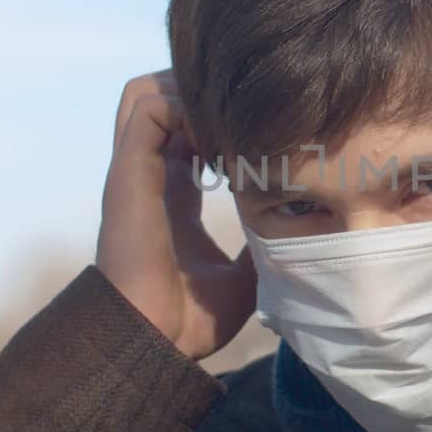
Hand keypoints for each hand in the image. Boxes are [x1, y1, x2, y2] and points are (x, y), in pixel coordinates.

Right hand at [95, 71, 256, 361]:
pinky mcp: (130, 169)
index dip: (222, 124)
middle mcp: (152, 174)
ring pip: (148, 93)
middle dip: (203, 96)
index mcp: (173, 195)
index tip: (260, 137)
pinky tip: (218, 136)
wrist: (155, 339)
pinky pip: (148, 106)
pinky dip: (183, 106)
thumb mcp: (243, 274)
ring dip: (190, 94)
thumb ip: (262, 244)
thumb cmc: (191, 318)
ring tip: (228, 123)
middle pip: (162, 101)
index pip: (185, 134)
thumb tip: (301, 232)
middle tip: (246, 120)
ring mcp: (137, 168)